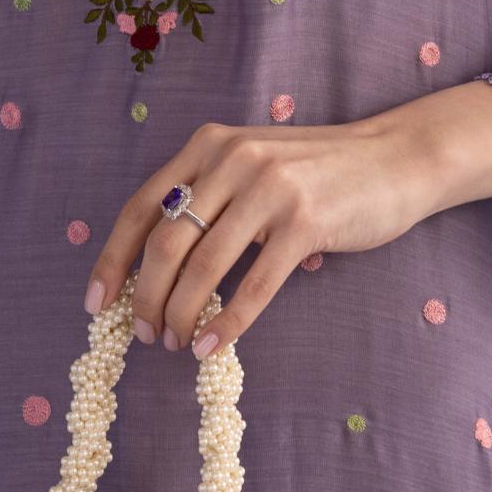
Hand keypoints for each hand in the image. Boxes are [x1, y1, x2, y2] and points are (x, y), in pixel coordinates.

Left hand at [80, 112, 436, 360]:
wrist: (396, 157)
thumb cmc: (319, 172)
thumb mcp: (253, 165)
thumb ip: (209, 196)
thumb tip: (157, 267)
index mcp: (209, 145)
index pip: (140, 208)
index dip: (112, 260)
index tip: (96, 304)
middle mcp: (233, 160)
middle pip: (166, 242)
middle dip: (146, 297)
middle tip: (145, 334)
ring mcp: (270, 189)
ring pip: (204, 267)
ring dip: (182, 314)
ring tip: (175, 344)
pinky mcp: (306, 222)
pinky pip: (253, 284)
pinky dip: (227, 322)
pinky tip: (211, 346)